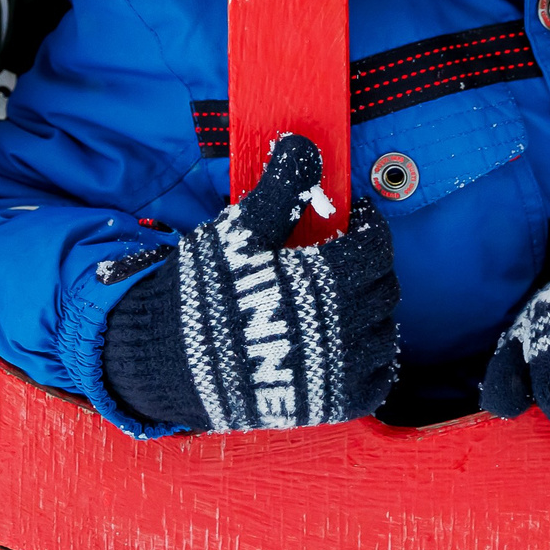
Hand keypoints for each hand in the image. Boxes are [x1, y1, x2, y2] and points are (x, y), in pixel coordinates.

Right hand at [98, 133, 398, 431]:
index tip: (354, 215)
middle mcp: (343, 331)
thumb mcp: (239, 232)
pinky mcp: (330, 405)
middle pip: (384, 287)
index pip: (376, 247)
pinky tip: (348, 342)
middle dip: (367, 263)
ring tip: (341, 296)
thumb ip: (280, 188)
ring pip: (384, 332)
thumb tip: (304, 144)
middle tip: (342, 251)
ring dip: (370, 309)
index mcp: (325, 283)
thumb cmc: (202, 293)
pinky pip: (377, 380)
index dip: (369, 224)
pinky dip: (371, 359)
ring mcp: (339, 372)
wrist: (166, 361)